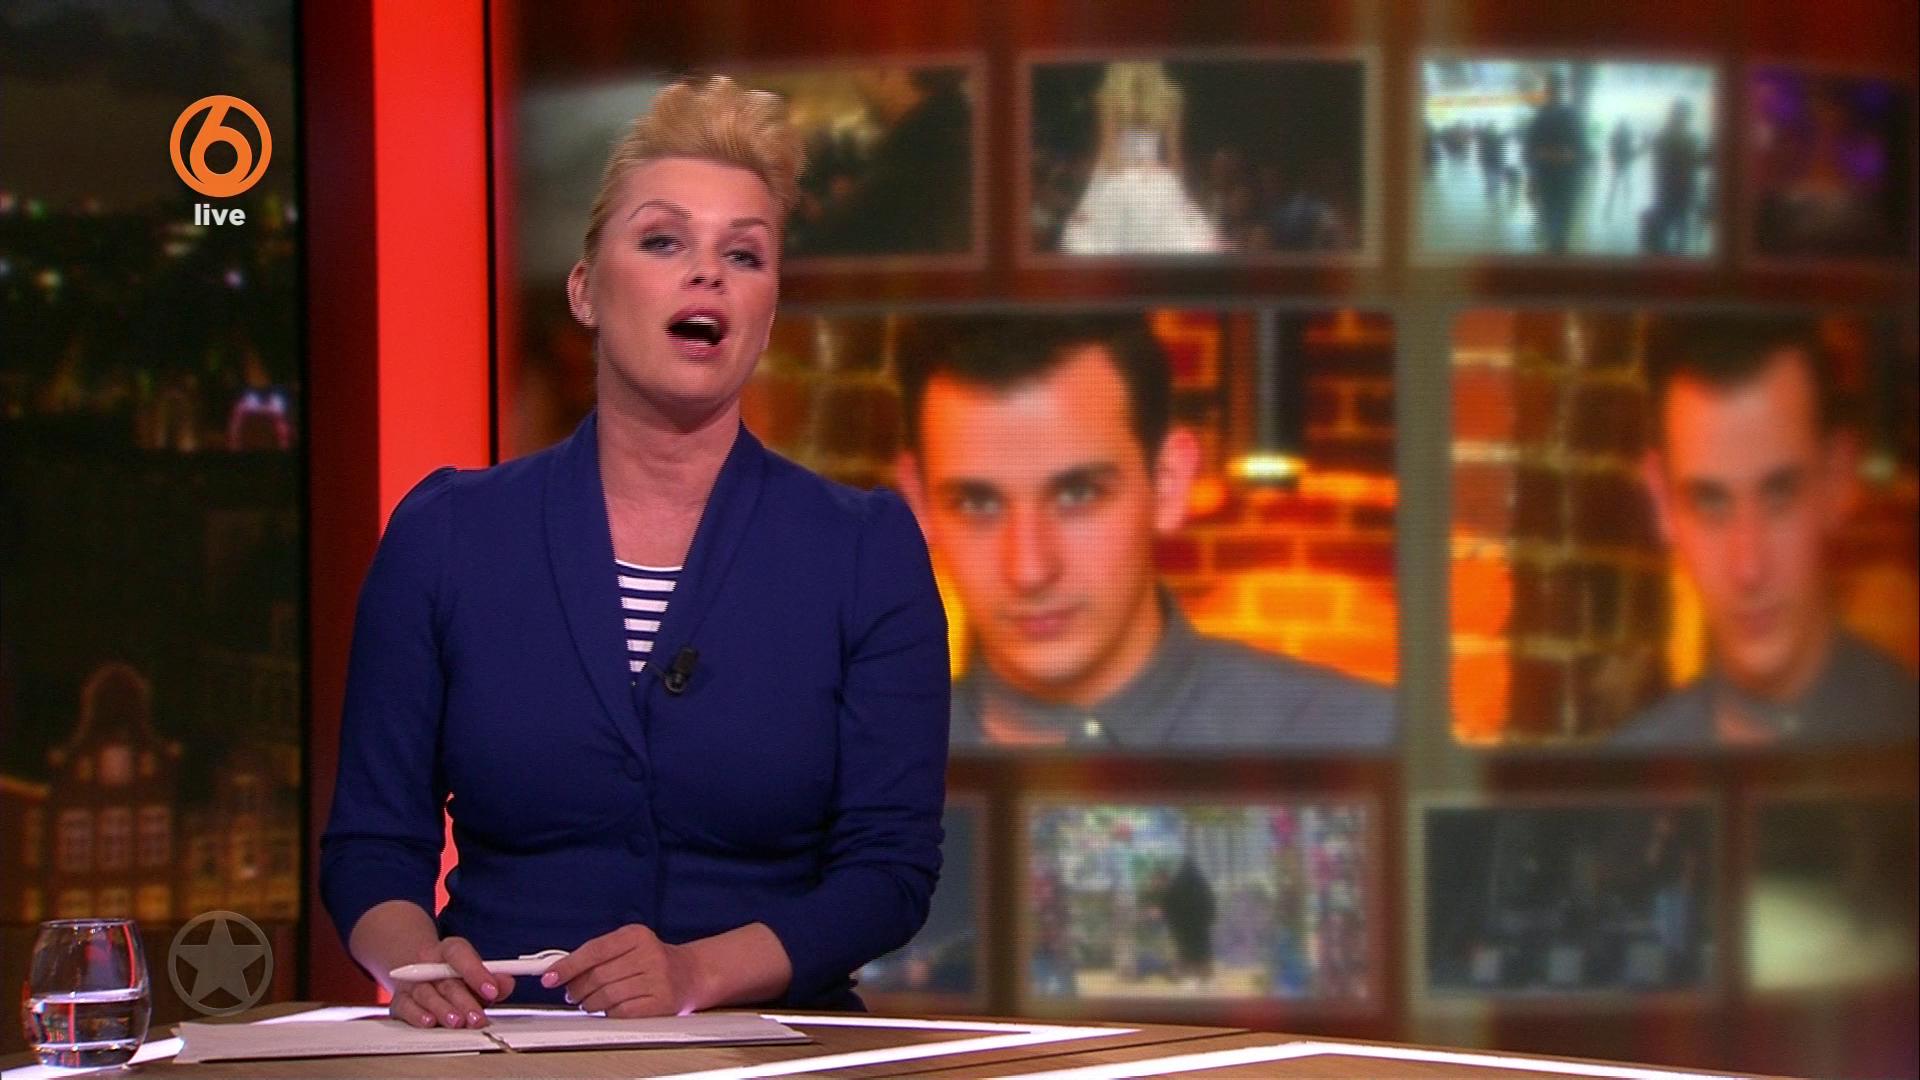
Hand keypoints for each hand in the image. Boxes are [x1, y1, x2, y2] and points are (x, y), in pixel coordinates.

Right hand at [388, 936, 511, 1028]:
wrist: (415, 967)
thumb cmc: (451, 973)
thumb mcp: (473, 970)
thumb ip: (493, 978)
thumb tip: (506, 984)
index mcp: (448, 950)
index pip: (460, 955)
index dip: (476, 972)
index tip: (492, 990)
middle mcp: (427, 963)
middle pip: (446, 981)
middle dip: (464, 1001)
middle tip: (477, 1018)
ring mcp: (412, 982)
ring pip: (426, 994)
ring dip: (443, 1010)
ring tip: (457, 1022)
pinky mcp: (400, 1000)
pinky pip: (405, 1007)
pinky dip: (417, 1015)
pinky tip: (429, 1022)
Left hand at [540, 924, 698, 1017]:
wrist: (691, 974)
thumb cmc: (653, 961)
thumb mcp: (628, 947)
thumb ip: (598, 955)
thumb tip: (559, 969)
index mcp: (637, 935)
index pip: (594, 950)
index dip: (568, 965)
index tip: (549, 976)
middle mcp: (649, 954)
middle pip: (597, 976)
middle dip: (577, 988)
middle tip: (572, 994)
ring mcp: (657, 979)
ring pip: (606, 996)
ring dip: (590, 1004)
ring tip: (590, 1003)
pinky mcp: (661, 1002)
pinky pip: (621, 1012)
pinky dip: (608, 1013)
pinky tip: (609, 1009)